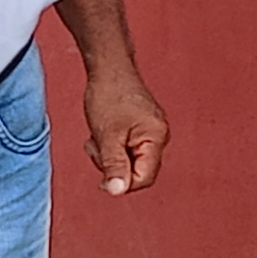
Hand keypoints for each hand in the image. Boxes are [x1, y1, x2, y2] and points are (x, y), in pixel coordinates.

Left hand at [81, 57, 169, 195]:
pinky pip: (126, 148)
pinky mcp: (141, 127)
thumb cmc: (108, 94)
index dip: (122, 182)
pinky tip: (103, 130)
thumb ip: (113, 165)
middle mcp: (158, 136)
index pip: (144, 178)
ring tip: (98, 135)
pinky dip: (111, 145)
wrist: (108, 66)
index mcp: (156, 138)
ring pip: (129, 160)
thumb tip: (118, 191)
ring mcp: (150, 131)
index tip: (102, 176)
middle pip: (137, 171)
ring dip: (109, 154)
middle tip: (97, 147)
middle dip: (113, 165)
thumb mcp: (107, 135)